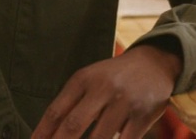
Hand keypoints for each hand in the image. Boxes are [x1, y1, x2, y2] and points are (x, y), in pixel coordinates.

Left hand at [32, 44, 179, 138]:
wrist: (154, 64)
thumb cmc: (113, 78)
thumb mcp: (89, 81)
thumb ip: (70, 105)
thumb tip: (45, 137)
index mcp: (83, 79)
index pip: (56, 111)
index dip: (41, 134)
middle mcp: (103, 88)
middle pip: (74, 125)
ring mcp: (125, 102)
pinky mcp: (144, 115)